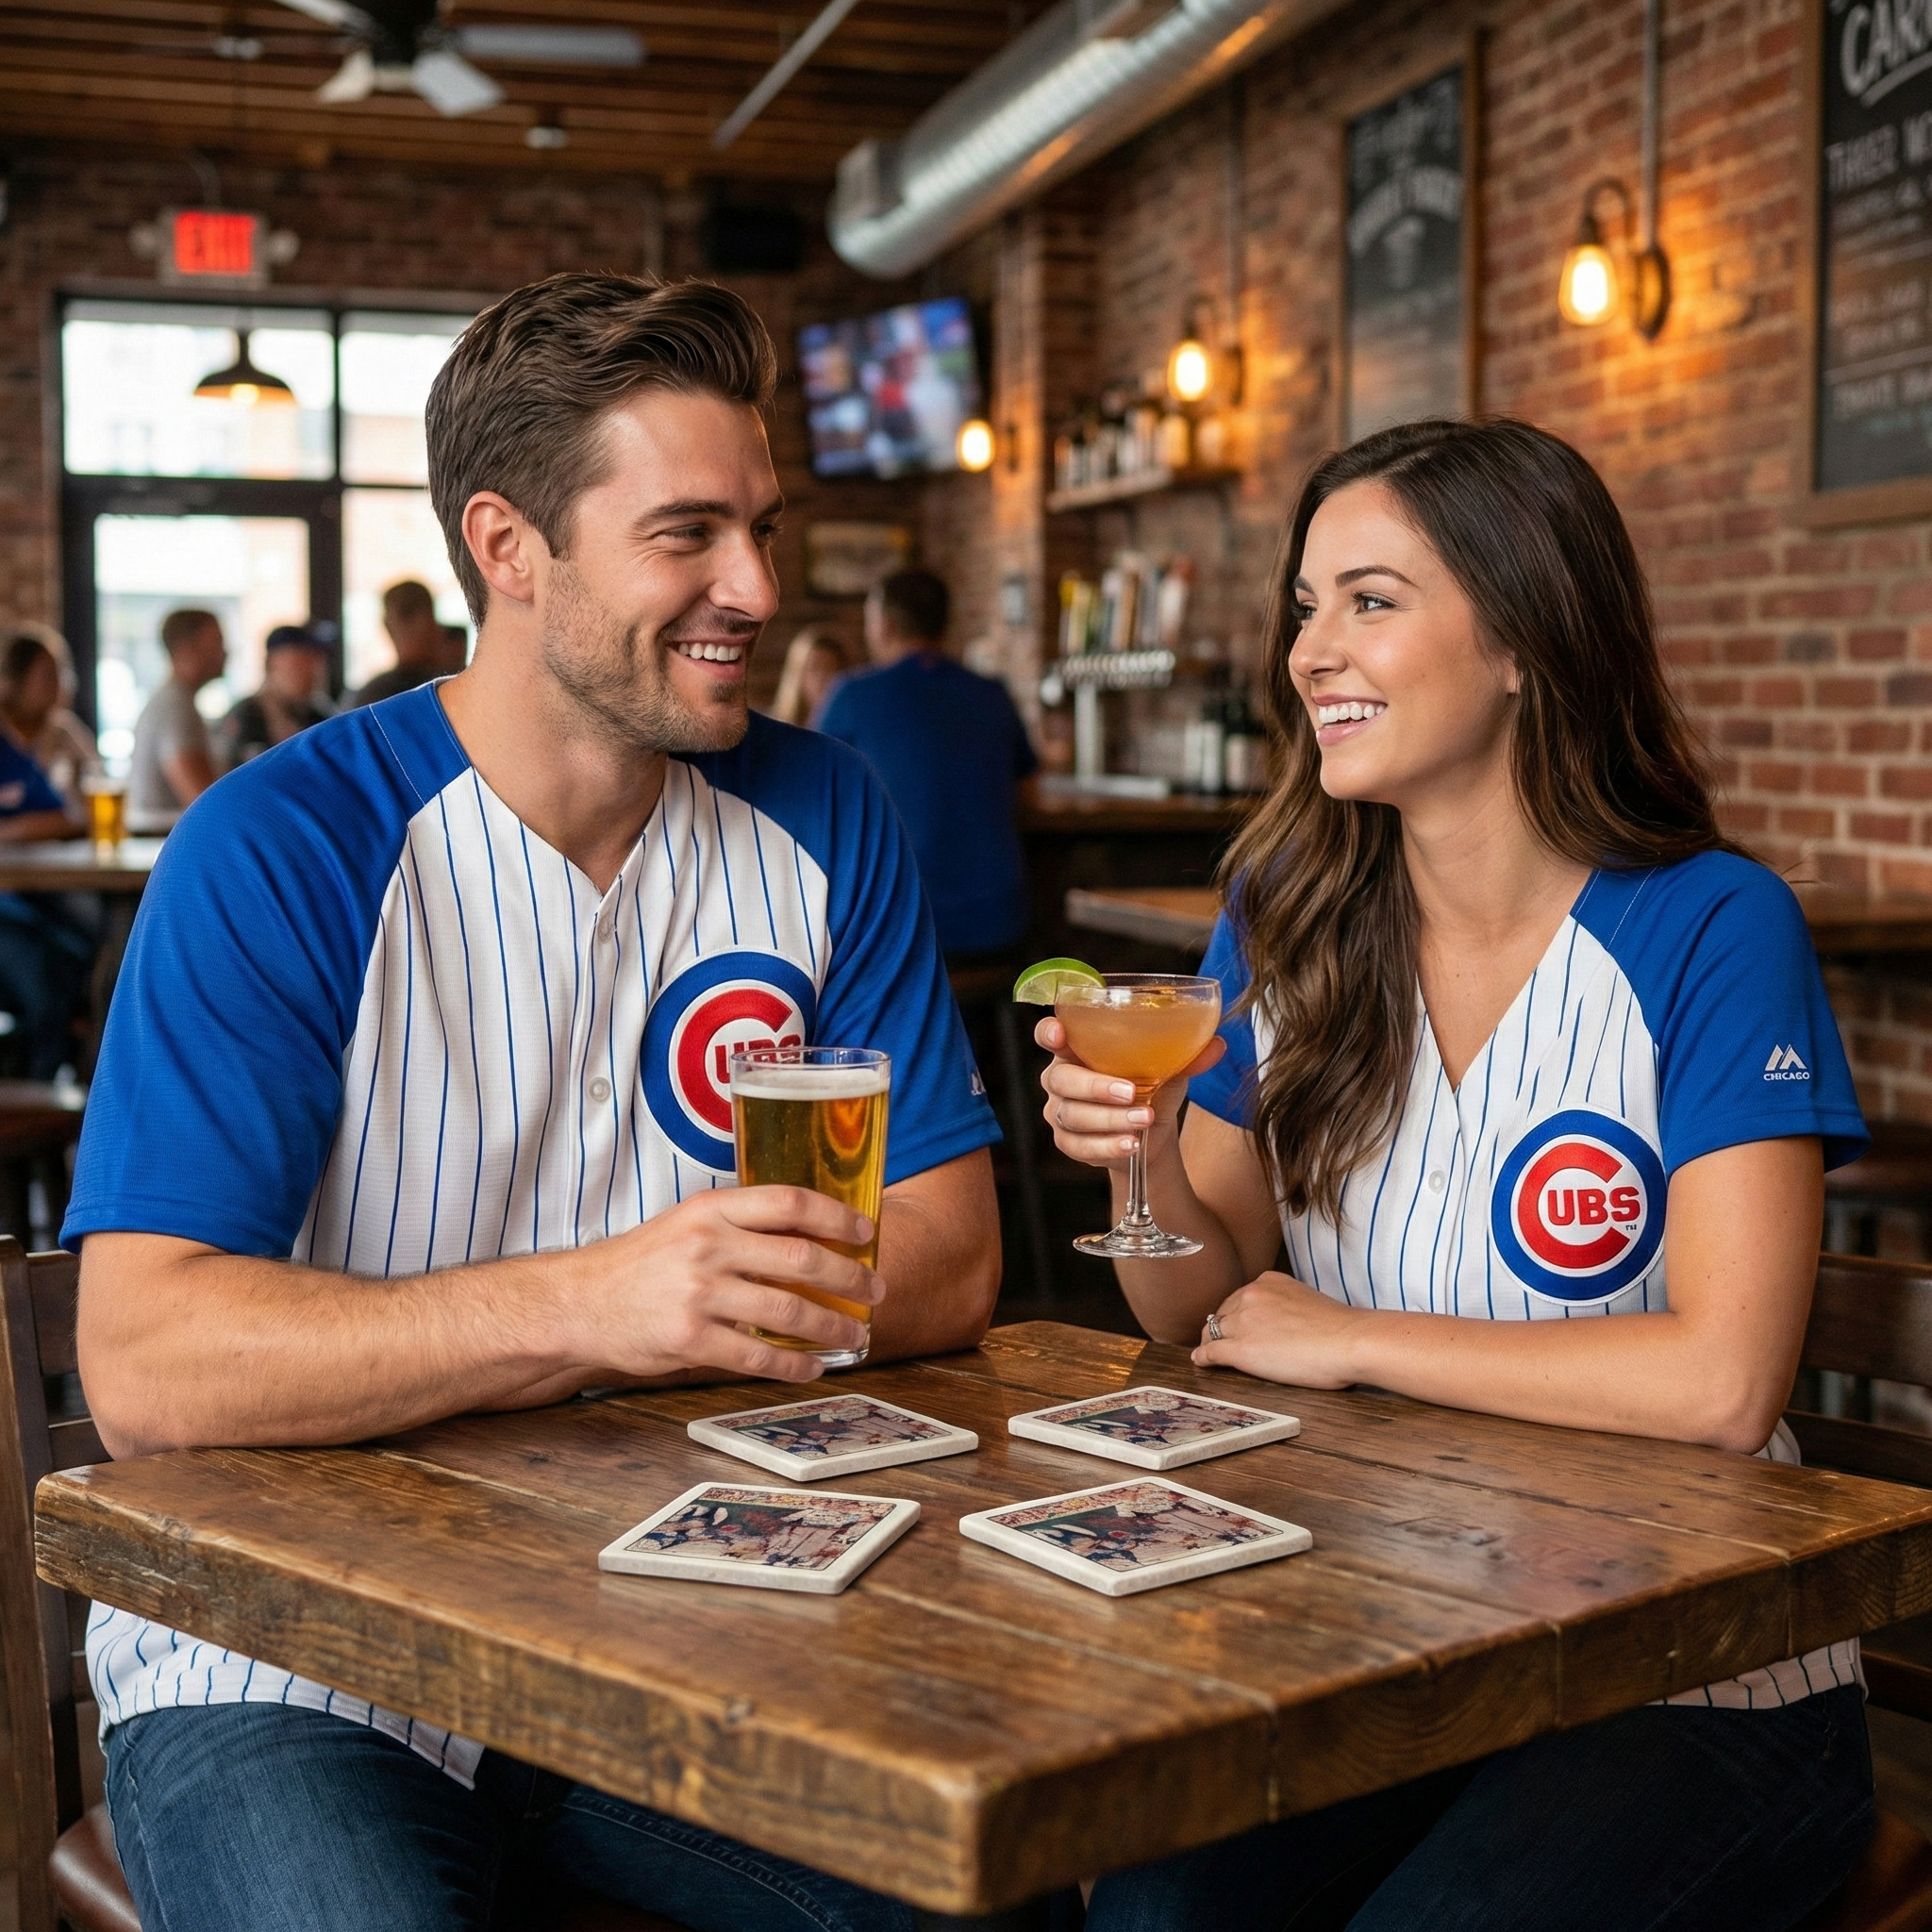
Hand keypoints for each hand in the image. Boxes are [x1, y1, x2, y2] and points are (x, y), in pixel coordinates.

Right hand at [577, 1186, 882, 1385]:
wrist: (579, 1301)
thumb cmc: (640, 1264)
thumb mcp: (687, 1224)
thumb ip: (738, 1227)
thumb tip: (808, 1241)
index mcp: (711, 1209)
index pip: (789, 1202)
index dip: (837, 1216)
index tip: (867, 1231)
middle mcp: (708, 1245)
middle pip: (801, 1256)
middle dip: (849, 1277)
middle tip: (875, 1291)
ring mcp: (698, 1293)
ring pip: (787, 1309)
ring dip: (832, 1326)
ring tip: (856, 1334)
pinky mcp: (689, 1338)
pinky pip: (756, 1356)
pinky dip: (793, 1366)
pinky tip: (812, 1369)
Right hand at [1035, 1013, 1224, 1174]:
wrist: (1151, 1135)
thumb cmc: (1152, 1088)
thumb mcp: (1169, 1070)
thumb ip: (1186, 1056)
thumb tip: (1217, 1044)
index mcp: (1078, 1047)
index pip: (1049, 1033)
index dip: (1049, 1032)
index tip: (1060, 1035)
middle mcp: (1061, 1077)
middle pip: (1062, 1079)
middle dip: (1096, 1086)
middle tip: (1131, 1091)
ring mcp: (1060, 1111)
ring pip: (1072, 1114)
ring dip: (1110, 1118)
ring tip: (1144, 1119)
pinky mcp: (1067, 1141)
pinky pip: (1080, 1145)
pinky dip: (1108, 1144)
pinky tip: (1131, 1143)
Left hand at [1191, 1272, 1364, 1387]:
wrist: (1348, 1341)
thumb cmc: (1340, 1328)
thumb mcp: (1307, 1300)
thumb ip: (1287, 1305)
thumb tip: (1284, 1322)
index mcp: (1268, 1281)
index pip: (1240, 1298)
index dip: (1234, 1315)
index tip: (1235, 1325)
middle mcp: (1251, 1295)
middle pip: (1223, 1314)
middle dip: (1221, 1328)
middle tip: (1221, 1342)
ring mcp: (1243, 1321)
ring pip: (1212, 1331)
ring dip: (1210, 1342)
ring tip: (1208, 1353)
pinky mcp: (1241, 1349)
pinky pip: (1211, 1352)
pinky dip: (1203, 1358)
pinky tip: (1201, 1362)